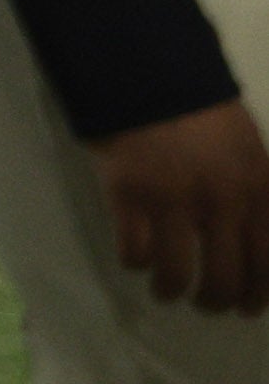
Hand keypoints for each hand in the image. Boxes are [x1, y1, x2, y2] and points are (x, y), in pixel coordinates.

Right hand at [94, 100, 268, 311]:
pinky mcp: (129, 196)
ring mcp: (173, 200)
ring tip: (165, 290)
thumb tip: (261, 255)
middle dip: (215, 302)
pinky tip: (136, 258)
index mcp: (258, 190)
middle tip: (206, 305)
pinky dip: (136, 263)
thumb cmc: (206, 117)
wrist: (149, 76)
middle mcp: (222, 202)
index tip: (248, 308)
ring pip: (177, 275)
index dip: (259, 295)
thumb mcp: (253, 154)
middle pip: (225, 278)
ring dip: (171, 291)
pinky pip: (134, 252)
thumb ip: (263, 199)